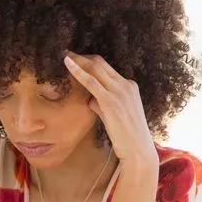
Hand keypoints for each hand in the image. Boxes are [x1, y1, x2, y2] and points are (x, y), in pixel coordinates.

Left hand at [64, 52, 157, 166]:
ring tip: (63, 54)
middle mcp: (126, 85)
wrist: (138, 150)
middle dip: (81, 56)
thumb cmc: (125, 137)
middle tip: (65, 51)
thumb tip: (90, 100)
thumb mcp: (114, 116)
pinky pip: (91, 82)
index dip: (89, 61)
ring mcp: (120, 92)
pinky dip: (77, 71)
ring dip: (77, 60)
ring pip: (95, 68)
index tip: (75, 58)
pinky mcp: (111, 102)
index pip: (106, 67)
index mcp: (129, 86)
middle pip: (100, 63)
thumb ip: (103, 104)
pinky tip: (67, 64)